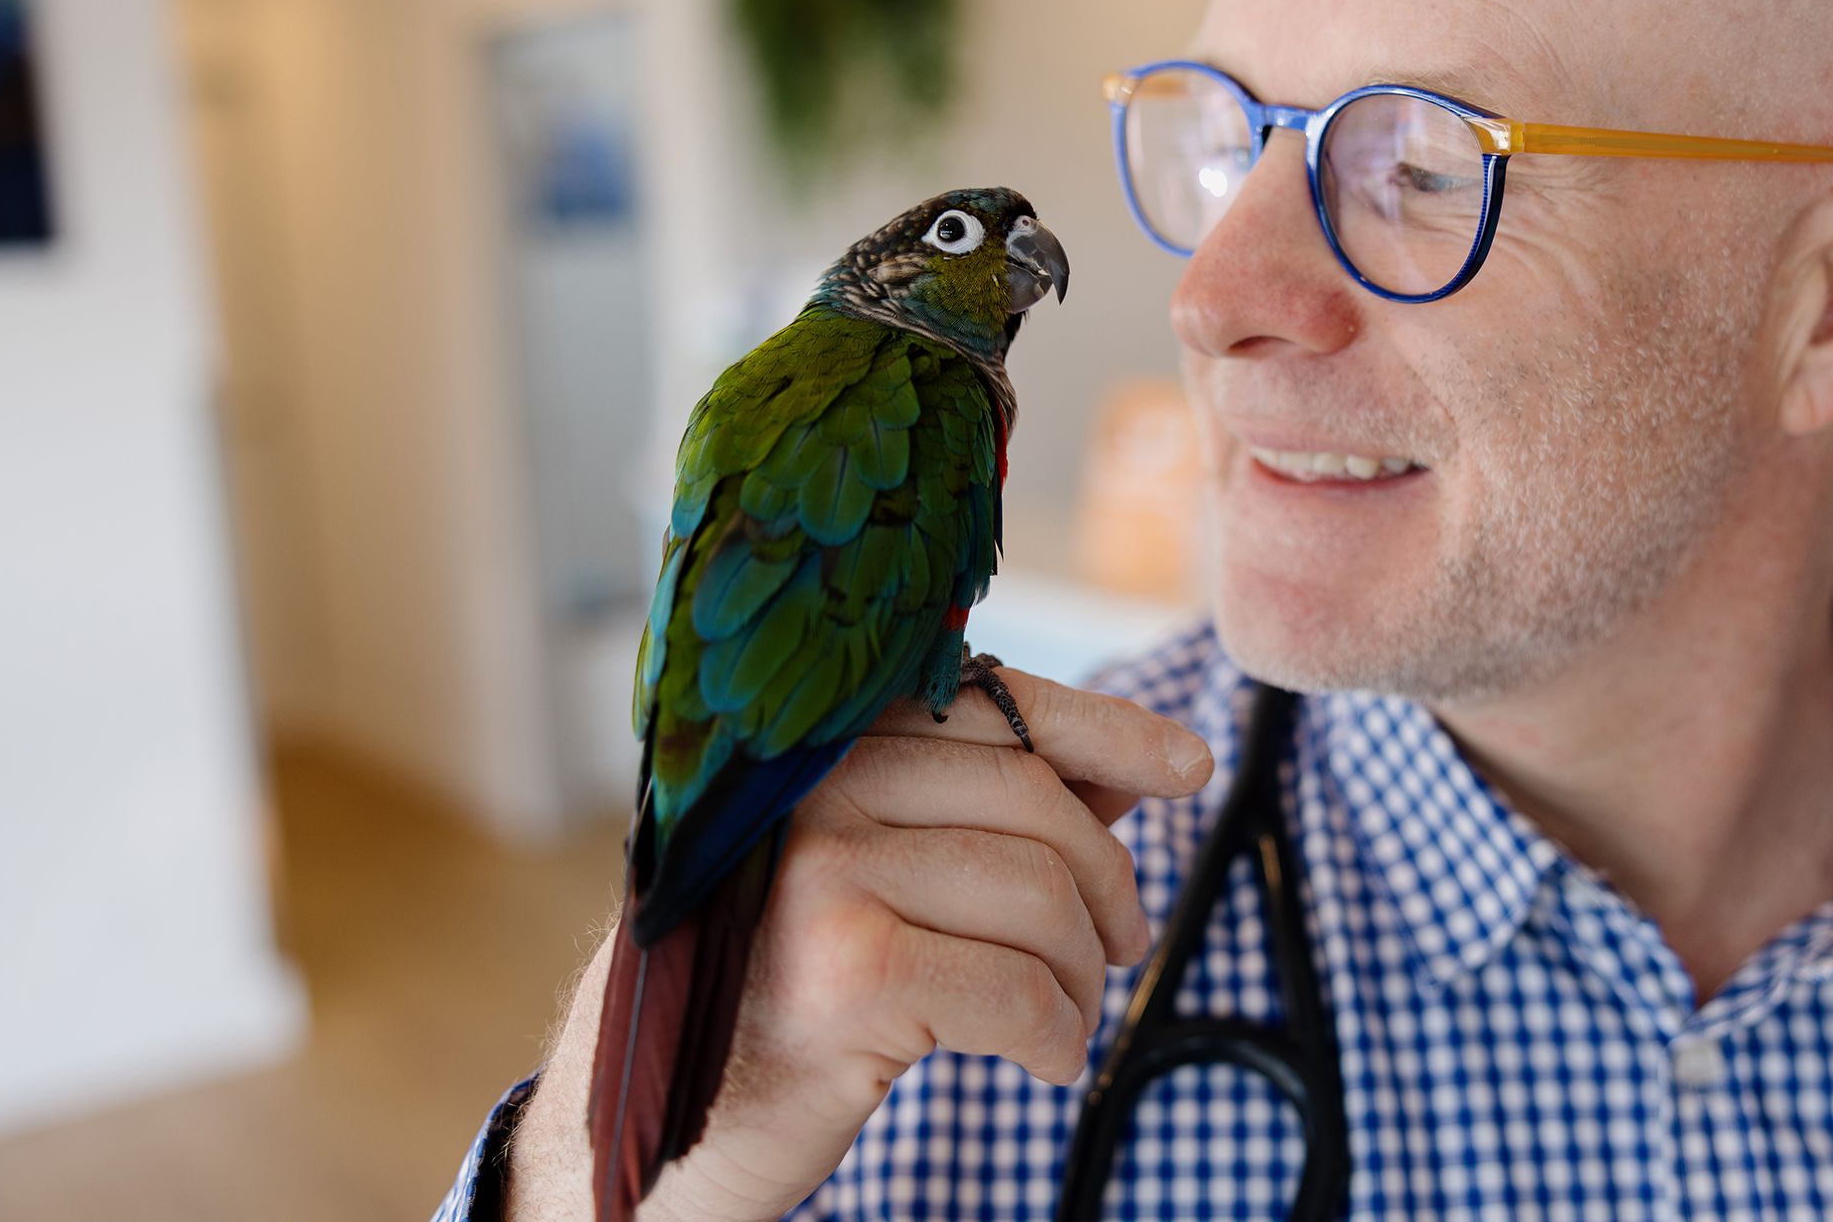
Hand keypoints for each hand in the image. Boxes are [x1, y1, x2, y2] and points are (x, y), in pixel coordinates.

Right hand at [502, 668, 1213, 1220]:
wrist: (646, 1129)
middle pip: (1036, 801)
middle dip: (1108, 885)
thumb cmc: (776, 995)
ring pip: (1040, 896)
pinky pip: (1019, 990)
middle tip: (1122, 949)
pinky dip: (1058, 1034)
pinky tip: (1044, 1059)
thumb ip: (983, 812)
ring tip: (1069, 1018)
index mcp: (818, 747)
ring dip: (1085, 975)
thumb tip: (1133, 765)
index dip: (1107, 730)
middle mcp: (809, 788)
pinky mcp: (846, 971)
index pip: (993, 704)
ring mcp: (820, 873)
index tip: (1187, 767)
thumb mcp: (869, 880)